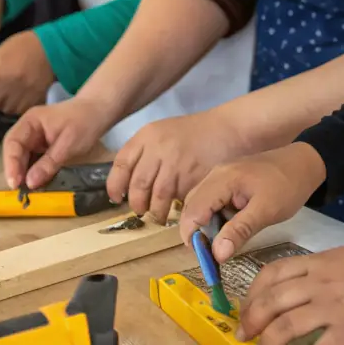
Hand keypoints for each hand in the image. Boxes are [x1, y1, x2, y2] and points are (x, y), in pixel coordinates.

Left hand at [0, 31, 53, 113]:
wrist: (52, 48)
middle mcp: (8, 85)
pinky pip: (20, 112)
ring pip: (4, 112)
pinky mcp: (35, 100)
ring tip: (1, 104)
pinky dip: (14, 111)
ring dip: (0, 110)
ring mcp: (23, 94)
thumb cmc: (21, 47)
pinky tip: (14, 104)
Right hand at [3, 96, 113, 189]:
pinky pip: (33, 161)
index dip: (11, 164)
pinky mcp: (42, 147)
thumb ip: (49, 163)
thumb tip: (30, 183)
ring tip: (27, 193)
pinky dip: (34, 173)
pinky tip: (38, 185)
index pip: (12, 142)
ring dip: (24, 175)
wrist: (99, 110)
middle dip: (16, 172)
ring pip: (23, 159)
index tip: (14, 183)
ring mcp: (35, 138)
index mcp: (31, 122)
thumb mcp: (69, 144)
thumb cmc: (85, 122)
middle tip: (21, 192)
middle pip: (14, 152)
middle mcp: (28, 129)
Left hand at [107, 108, 245, 224]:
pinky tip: (177, 208)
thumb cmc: (194, 134)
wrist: (227, 129)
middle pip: (138, 184)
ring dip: (156, 211)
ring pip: (156, 197)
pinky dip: (175, 208)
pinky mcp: (192, 177)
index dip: (115, 184)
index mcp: (148, 135)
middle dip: (137, 203)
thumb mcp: (164, 133)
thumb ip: (145, 153)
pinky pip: (178, 199)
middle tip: (141, 210)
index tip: (117, 198)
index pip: (122, 163)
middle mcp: (158, 147)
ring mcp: (176, 163)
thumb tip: (127, 183)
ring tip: (159, 215)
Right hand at [180, 143, 326, 260]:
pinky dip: (216, 218)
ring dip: (206, 226)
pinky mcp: (228, 180)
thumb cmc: (288, 186)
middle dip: (197, 233)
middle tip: (213, 255)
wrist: (306, 162)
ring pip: (200, 204)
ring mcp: (221, 176)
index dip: (193, 237)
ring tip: (222, 245)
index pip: (192, 211)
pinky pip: (212, 201)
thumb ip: (240, 231)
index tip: (206, 260)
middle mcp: (215, 175)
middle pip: (191, 207)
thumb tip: (217, 254)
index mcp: (222, 179)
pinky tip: (229, 230)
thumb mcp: (267, 211)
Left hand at [235, 239, 343, 344]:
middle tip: (244, 337)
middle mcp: (317, 284)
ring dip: (269, 343)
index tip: (246, 307)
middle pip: (271, 301)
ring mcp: (332, 306)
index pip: (271, 274)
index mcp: (315, 264)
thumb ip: (322, 272)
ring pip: (286, 326)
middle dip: (251, 321)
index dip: (253, 292)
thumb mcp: (343, 258)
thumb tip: (307, 290)